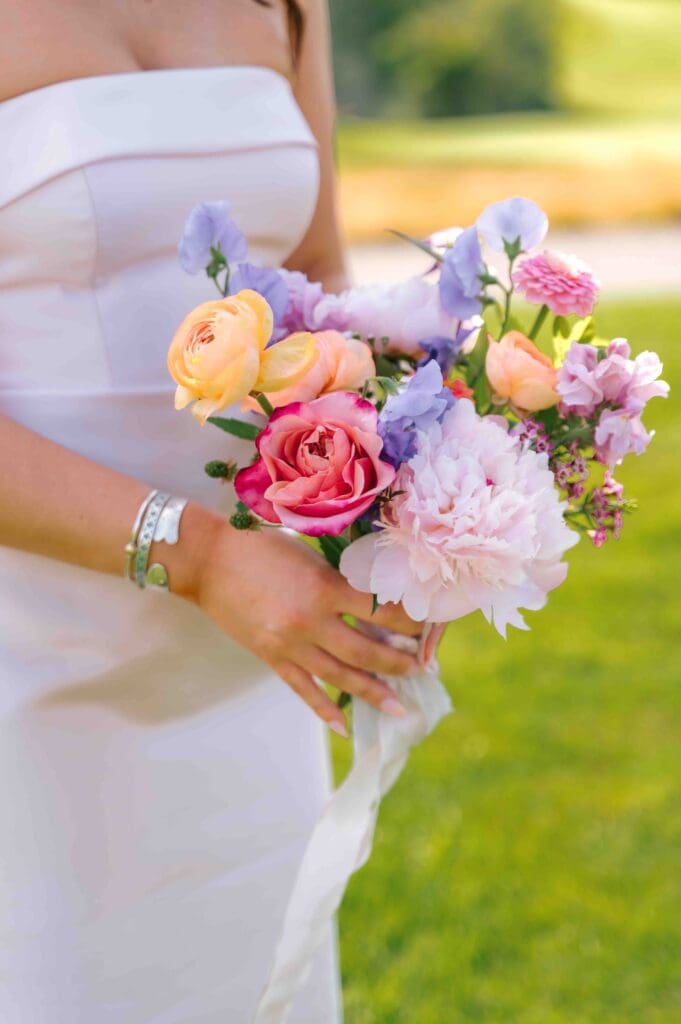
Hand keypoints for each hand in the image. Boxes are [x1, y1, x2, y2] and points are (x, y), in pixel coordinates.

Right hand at [193, 520, 422, 735]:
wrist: (209, 561)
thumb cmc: (260, 547)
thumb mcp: (309, 556)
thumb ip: (339, 581)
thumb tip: (374, 602)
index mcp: (324, 588)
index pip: (379, 611)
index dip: (407, 621)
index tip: (425, 627)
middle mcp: (311, 621)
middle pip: (366, 651)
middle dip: (398, 662)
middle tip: (421, 668)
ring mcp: (290, 644)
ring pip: (341, 677)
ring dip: (373, 692)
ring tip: (399, 706)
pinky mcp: (271, 658)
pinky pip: (303, 690)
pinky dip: (324, 710)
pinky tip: (344, 727)